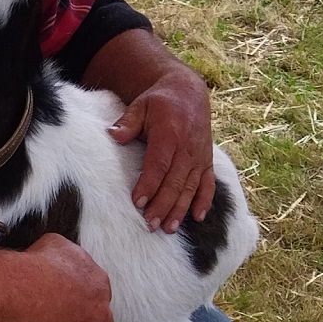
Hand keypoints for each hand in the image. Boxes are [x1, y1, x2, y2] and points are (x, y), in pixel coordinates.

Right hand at [12, 234, 113, 321]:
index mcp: (99, 283)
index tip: (77, 300)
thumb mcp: (58, 244)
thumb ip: (68, 253)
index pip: (103, 295)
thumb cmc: (41, 262)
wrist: (27, 288)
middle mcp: (99, 309)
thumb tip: (63, 255)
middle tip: (76, 321)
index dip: (90, 299)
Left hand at [108, 69, 214, 232]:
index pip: (159, 164)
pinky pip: (208, 183)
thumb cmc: (158, 102)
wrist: (188, 93)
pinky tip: (198, 217)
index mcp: (170, 134)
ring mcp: (200, 156)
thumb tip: (114, 135)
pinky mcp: (207, 161)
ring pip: (191, 187)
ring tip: (169, 228)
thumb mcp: (140, 106)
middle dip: (163, 205)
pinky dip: (205, 200)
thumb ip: (127, 122)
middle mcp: (188, 147)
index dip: (149, 184)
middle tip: (150, 225)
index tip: (138, 202)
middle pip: (175, 181)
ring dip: (181, 209)